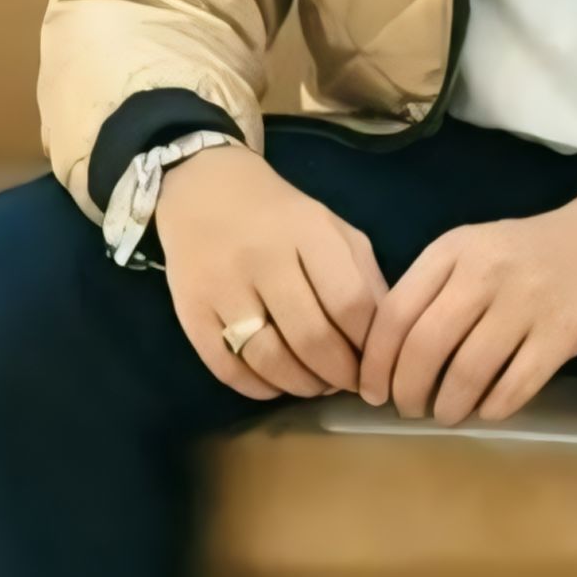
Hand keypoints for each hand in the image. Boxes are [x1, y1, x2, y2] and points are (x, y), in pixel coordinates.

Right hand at [154, 144, 388, 401]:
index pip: (351, 303)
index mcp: (308, 231)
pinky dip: (260, 387)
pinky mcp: (190, 310)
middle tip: (348, 383)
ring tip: (315, 383)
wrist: (203, 189)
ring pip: (270, 360)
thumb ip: (364, 278)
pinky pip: (228, 369)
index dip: (370, 346)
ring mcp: (221, 285)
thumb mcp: (332, 230)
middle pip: (312, 338)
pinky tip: (277, 381)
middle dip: (339, 374)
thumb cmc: (280, 216)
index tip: (377, 364)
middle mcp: (262, 257)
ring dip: (302, 385)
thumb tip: (386, 342)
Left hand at [356, 190, 576, 424]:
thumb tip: (388, 354)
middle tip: (408, 409)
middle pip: (425, 347)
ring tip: (445, 415)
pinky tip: (487, 410)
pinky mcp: (562, 334)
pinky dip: (494, 408)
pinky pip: (516, 385)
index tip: (371, 391)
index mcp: (452, 251)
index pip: (395, 313)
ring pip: (467, 372)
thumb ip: (433, 288)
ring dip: (448, 406)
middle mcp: (483, 274)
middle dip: (407, 390)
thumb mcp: (473, 249)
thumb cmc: (529, 251)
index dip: (376, 362)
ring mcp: (525, 304)